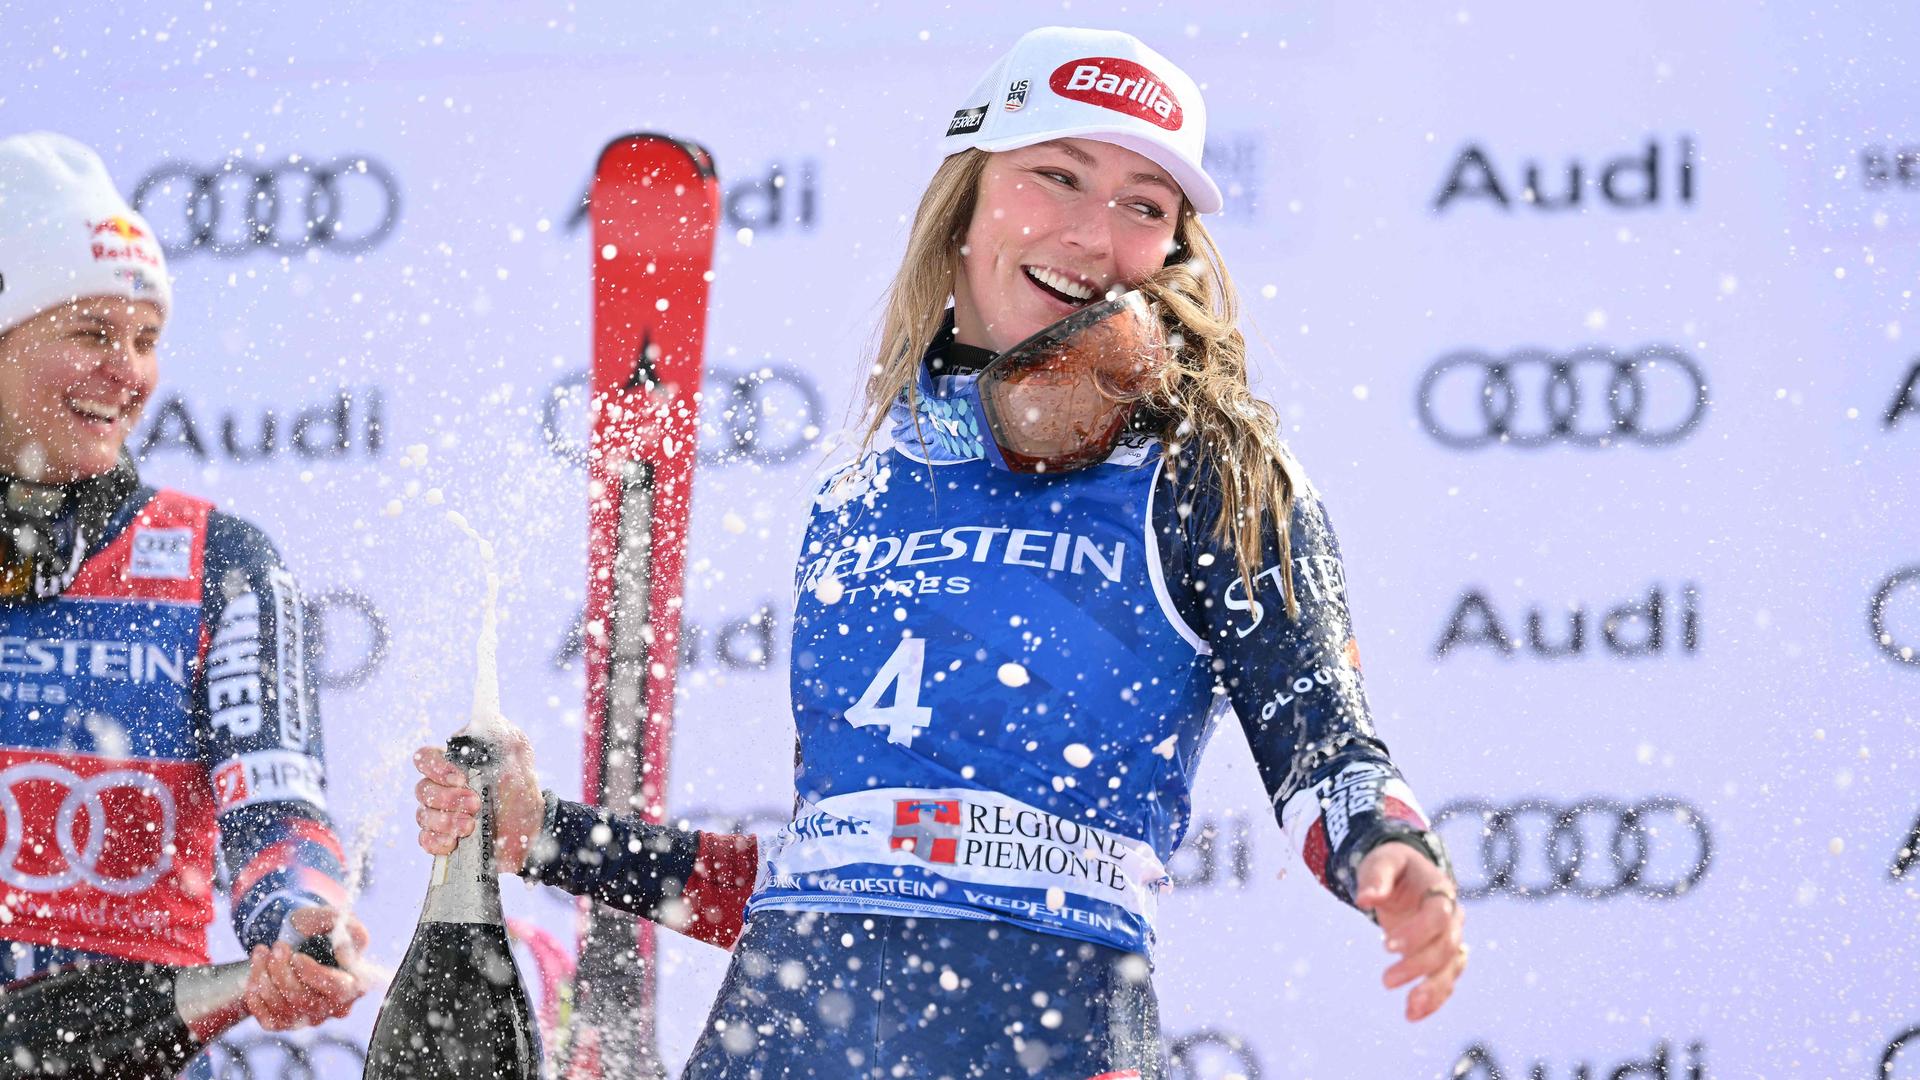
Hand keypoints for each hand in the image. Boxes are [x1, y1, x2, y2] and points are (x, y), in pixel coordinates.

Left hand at [244, 906, 368, 1030]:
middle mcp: (334, 1007)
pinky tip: (255, 973)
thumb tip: (342, 952)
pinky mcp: (286, 1023)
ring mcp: (310, 1018)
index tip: (296, 956)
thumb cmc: (321, 930)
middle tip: (276, 946)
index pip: (337, 989)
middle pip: (303, 999)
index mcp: (355, 983)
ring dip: (264, 977)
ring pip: (282, 1007)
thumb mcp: (335, 919)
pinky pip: (267, 1019)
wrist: (300, 940)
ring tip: (261, 952)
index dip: (313, 974)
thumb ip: (345, 928)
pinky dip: (255, 996)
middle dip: (282, 971)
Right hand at [412, 725, 544, 873]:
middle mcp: (441, 787)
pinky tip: (455, 842)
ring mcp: (440, 813)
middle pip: (422, 790)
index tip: (460, 778)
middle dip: (448, 799)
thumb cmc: (521, 783)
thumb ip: (498, 731)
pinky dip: (437, 842)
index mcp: (453, 763)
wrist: (532, 825)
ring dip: (446, 821)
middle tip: (475, 804)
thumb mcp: (516, 751)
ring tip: (471, 825)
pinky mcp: (444, 838)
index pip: (424, 758)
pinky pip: (425, 841)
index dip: (435, 768)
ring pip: (422, 816)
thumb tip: (483, 713)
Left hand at [1354, 840, 1466, 1022]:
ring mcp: (1451, 938)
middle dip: (1418, 966)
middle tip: (1386, 980)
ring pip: (1450, 969)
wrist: (1407, 875)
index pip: (1438, 915)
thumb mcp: (1383, 861)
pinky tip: (1413, 1014)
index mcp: (1441, 890)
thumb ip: (1376, 878)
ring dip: (1432, 991)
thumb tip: (1365, 899)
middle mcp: (1453, 917)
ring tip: (1409, 1011)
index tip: (1386, 946)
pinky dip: (1434, 1000)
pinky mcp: (1444, 957)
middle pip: (1446, 946)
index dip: (1417, 933)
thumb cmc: (1393, 866)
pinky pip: (1446, 980)